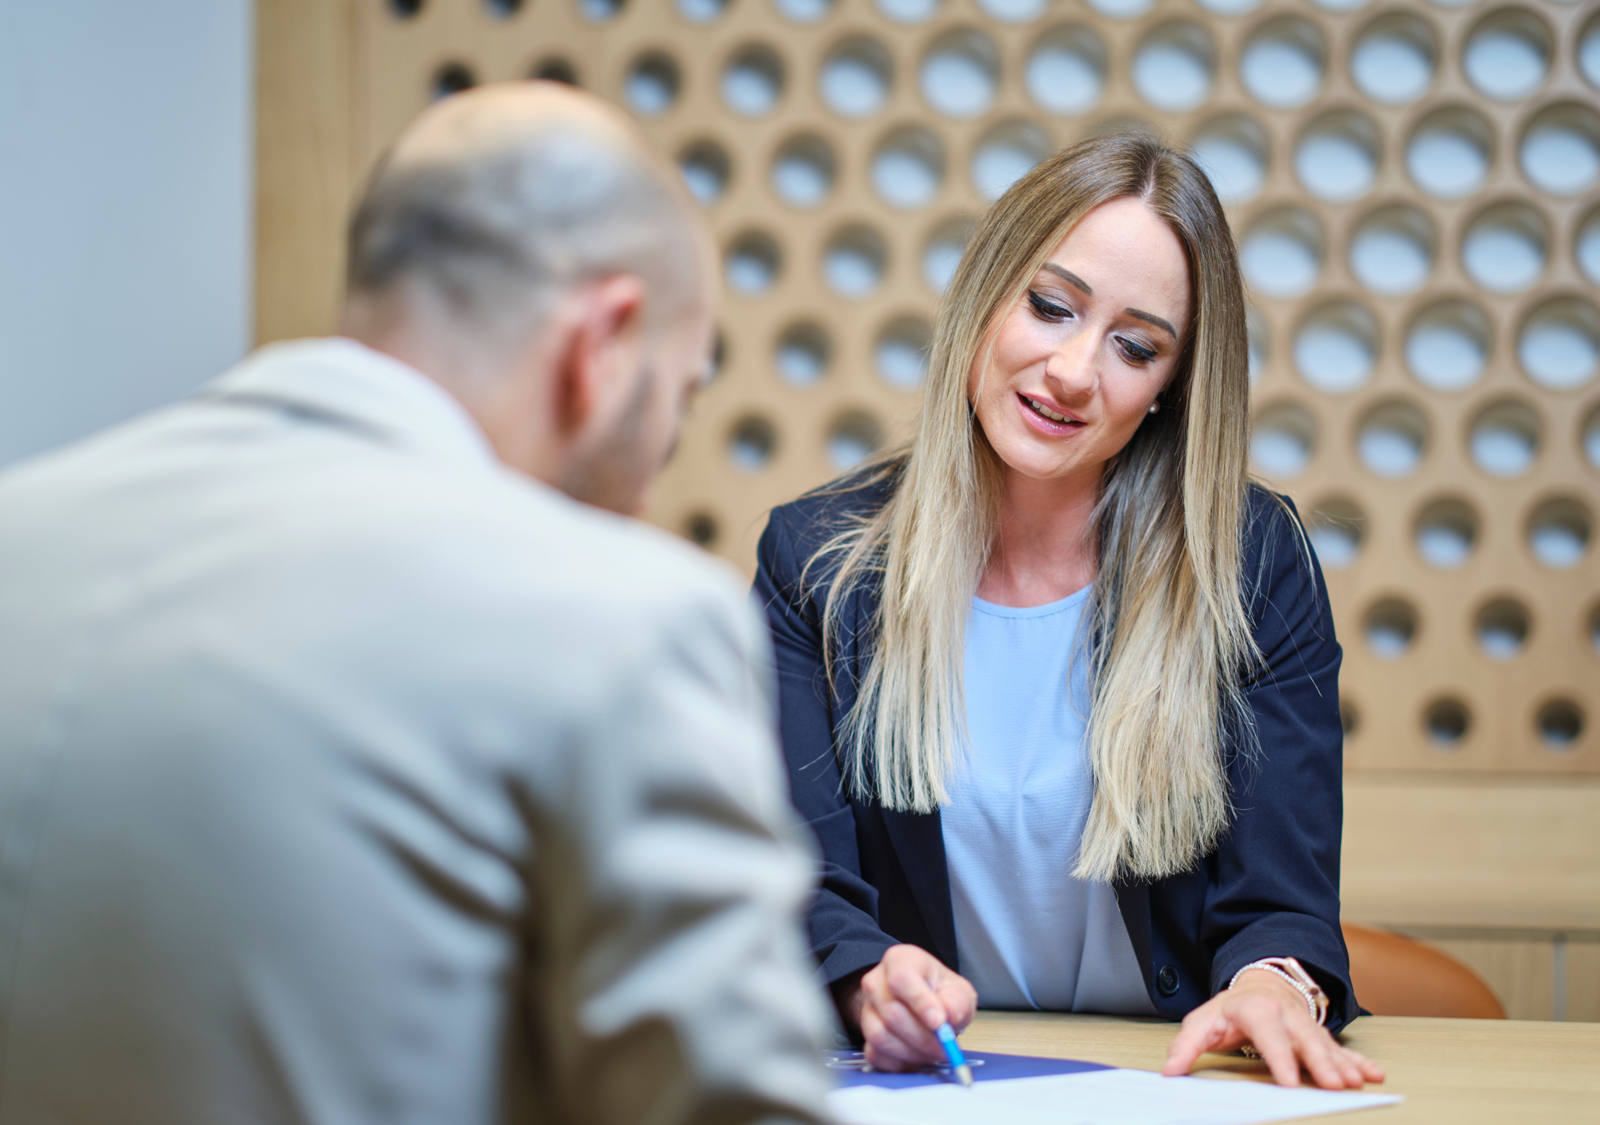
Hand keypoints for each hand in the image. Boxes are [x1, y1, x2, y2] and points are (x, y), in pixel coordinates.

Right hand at [844, 944, 976, 1071]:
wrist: (923, 1004)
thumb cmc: (940, 994)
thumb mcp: (958, 991)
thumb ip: (957, 1002)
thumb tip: (948, 1016)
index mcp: (900, 961)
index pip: (901, 978)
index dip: (920, 1002)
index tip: (939, 1022)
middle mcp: (876, 981)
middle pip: (892, 1013)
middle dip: (923, 1037)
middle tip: (945, 1048)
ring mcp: (867, 1008)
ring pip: (880, 1036)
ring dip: (912, 1052)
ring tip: (932, 1051)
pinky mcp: (864, 1035)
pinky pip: (876, 1054)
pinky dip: (900, 1062)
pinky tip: (916, 1055)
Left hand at [1162, 969, 1385, 1089]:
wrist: (1260, 985)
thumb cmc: (1230, 1010)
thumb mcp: (1202, 1022)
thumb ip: (1185, 1046)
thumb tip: (1169, 1071)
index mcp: (1254, 1010)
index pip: (1268, 1034)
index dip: (1280, 1058)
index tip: (1291, 1083)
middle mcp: (1285, 1014)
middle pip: (1304, 1039)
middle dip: (1321, 1062)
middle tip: (1335, 1086)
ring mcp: (1305, 1023)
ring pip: (1326, 1044)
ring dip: (1344, 1064)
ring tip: (1358, 1082)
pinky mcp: (1319, 1034)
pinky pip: (1341, 1048)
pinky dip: (1358, 1061)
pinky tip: (1373, 1075)